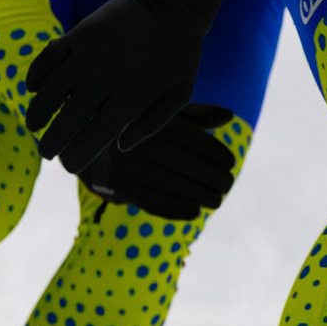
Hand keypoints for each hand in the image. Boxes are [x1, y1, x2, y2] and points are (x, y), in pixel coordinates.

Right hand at [23, 0, 239, 167]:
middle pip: (67, 119)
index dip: (76, 156)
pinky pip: (47, 58)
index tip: (69, 165)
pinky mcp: (77, 33)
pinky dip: (37, 75)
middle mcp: (105, 77)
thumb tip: (119, 147)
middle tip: (46, 154)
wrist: (170, 1)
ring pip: (50, 91)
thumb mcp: (180, 92)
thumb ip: (152, 123)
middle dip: (52, 142)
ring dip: (37, 112)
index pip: (94, 136)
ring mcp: (88, 54)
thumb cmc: (180, 53)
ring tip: (34, 126)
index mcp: (132, 97)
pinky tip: (35, 88)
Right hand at [80, 105, 237, 220]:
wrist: (96, 145)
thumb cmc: (144, 128)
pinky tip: (195, 211)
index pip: (186, 135)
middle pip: (177, 161)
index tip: (231, 162)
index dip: (212, 150)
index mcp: (147, 117)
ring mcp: (121, 164)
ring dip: (198, 194)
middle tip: (228, 184)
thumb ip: (198, 114)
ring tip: (217, 200)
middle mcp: (131, 139)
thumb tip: (228, 116)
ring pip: (166, 182)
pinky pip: (149, 201)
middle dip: (209, 175)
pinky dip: (176, 209)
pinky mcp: (115, 186)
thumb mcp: (166, 115)